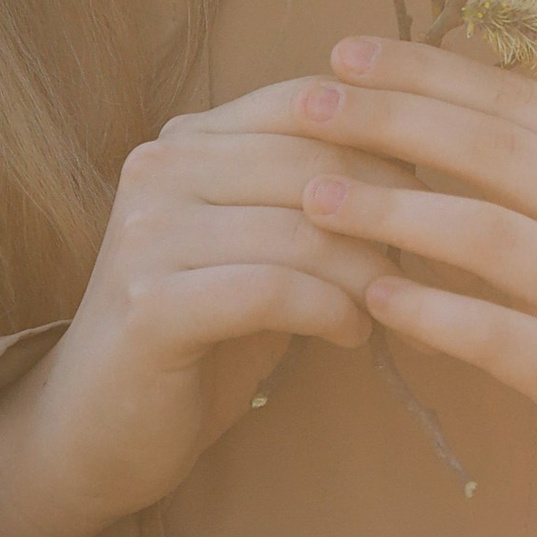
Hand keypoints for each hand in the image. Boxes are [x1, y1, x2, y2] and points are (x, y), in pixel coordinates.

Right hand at [0, 86, 403, 536]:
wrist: (90, 433)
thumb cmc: (197, 338)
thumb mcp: (258, 247)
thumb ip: (314, 195)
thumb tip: (429, 161)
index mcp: (186, 138)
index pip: (310, 103)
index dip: (390, 143)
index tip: (446, 194)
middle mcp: (158, 167)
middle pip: (316, 161)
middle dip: (393, 214)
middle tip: (442, 264)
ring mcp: (147, 232)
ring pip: (303, 227)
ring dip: (370, 274)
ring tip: (399, 308)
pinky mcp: (149, 303)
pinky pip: (275, 289)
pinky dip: (332, 311)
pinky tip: (353, 337)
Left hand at [267, 35, 536, 536]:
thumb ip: (532, 171)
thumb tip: (410, 98)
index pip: (520, 99)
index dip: (430, 71)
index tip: (346, 53)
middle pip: (499, 152)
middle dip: (396, 120)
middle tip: (310, 107)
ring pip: (490, 235)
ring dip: (392, 212)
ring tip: (316, 200)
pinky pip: (495, 334)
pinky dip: (428, 311)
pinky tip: (369, 298)